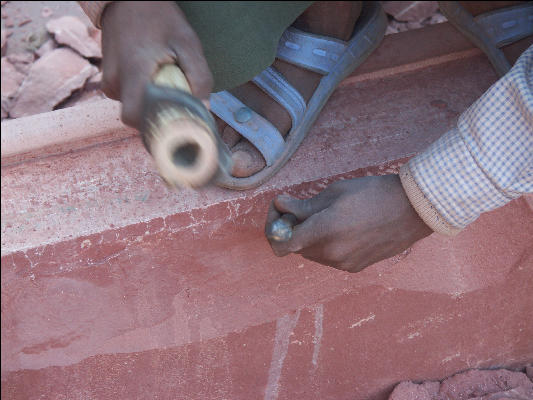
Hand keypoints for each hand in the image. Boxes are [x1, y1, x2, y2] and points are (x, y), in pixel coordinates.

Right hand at [100, 1, 212, 128]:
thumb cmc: (160, 19)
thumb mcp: (188, 44)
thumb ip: (200, 78)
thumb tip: (205, 109)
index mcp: (132, 73)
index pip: (134, 117)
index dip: (154, 127)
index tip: (175, 125)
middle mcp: (115, 80)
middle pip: (137, 117)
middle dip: (159, 116)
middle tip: (178, 103)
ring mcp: (109, 80)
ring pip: (134, 108)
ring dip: (152, 104)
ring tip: (165, 84)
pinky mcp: (109, 78)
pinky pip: (129, 98)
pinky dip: (143, 96)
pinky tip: (154, 80)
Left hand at [265, 175, 432, 271]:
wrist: (413, 210)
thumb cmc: (373, 193)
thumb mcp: (334, 192)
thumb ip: (303, 205)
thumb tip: (280, 206)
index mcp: (323, 231)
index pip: (280, 244)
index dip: (274, 228)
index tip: (281, 213)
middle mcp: (331, 253)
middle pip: (295, 248)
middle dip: (293, 230)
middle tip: (302, 209)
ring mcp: (344, 264)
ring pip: (312, 254)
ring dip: (310, 238)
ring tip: (327, 217)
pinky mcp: (355, 268)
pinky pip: (329, 259)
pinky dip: (327, 245)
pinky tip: (344, 228)